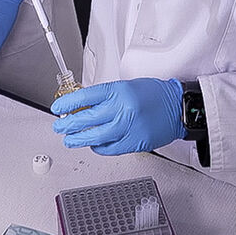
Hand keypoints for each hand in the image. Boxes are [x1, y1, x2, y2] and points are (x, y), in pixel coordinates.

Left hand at [51, 78, 186, 154]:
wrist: (177, 107)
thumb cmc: (153, 94)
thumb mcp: (126, 86)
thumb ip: (106, 96)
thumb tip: (83, 105)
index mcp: (118, 90)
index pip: (85, 96)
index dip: (68, 103)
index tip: (58, 107)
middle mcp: (121, 108)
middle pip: (87, 118)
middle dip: (69, 124)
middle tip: (59, 127)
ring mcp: (128, 127)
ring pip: (96, 136)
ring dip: (79, 139)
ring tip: (70, 140)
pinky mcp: (134, 142)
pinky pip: (110, 148)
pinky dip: (99, 148)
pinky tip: (93, 145)